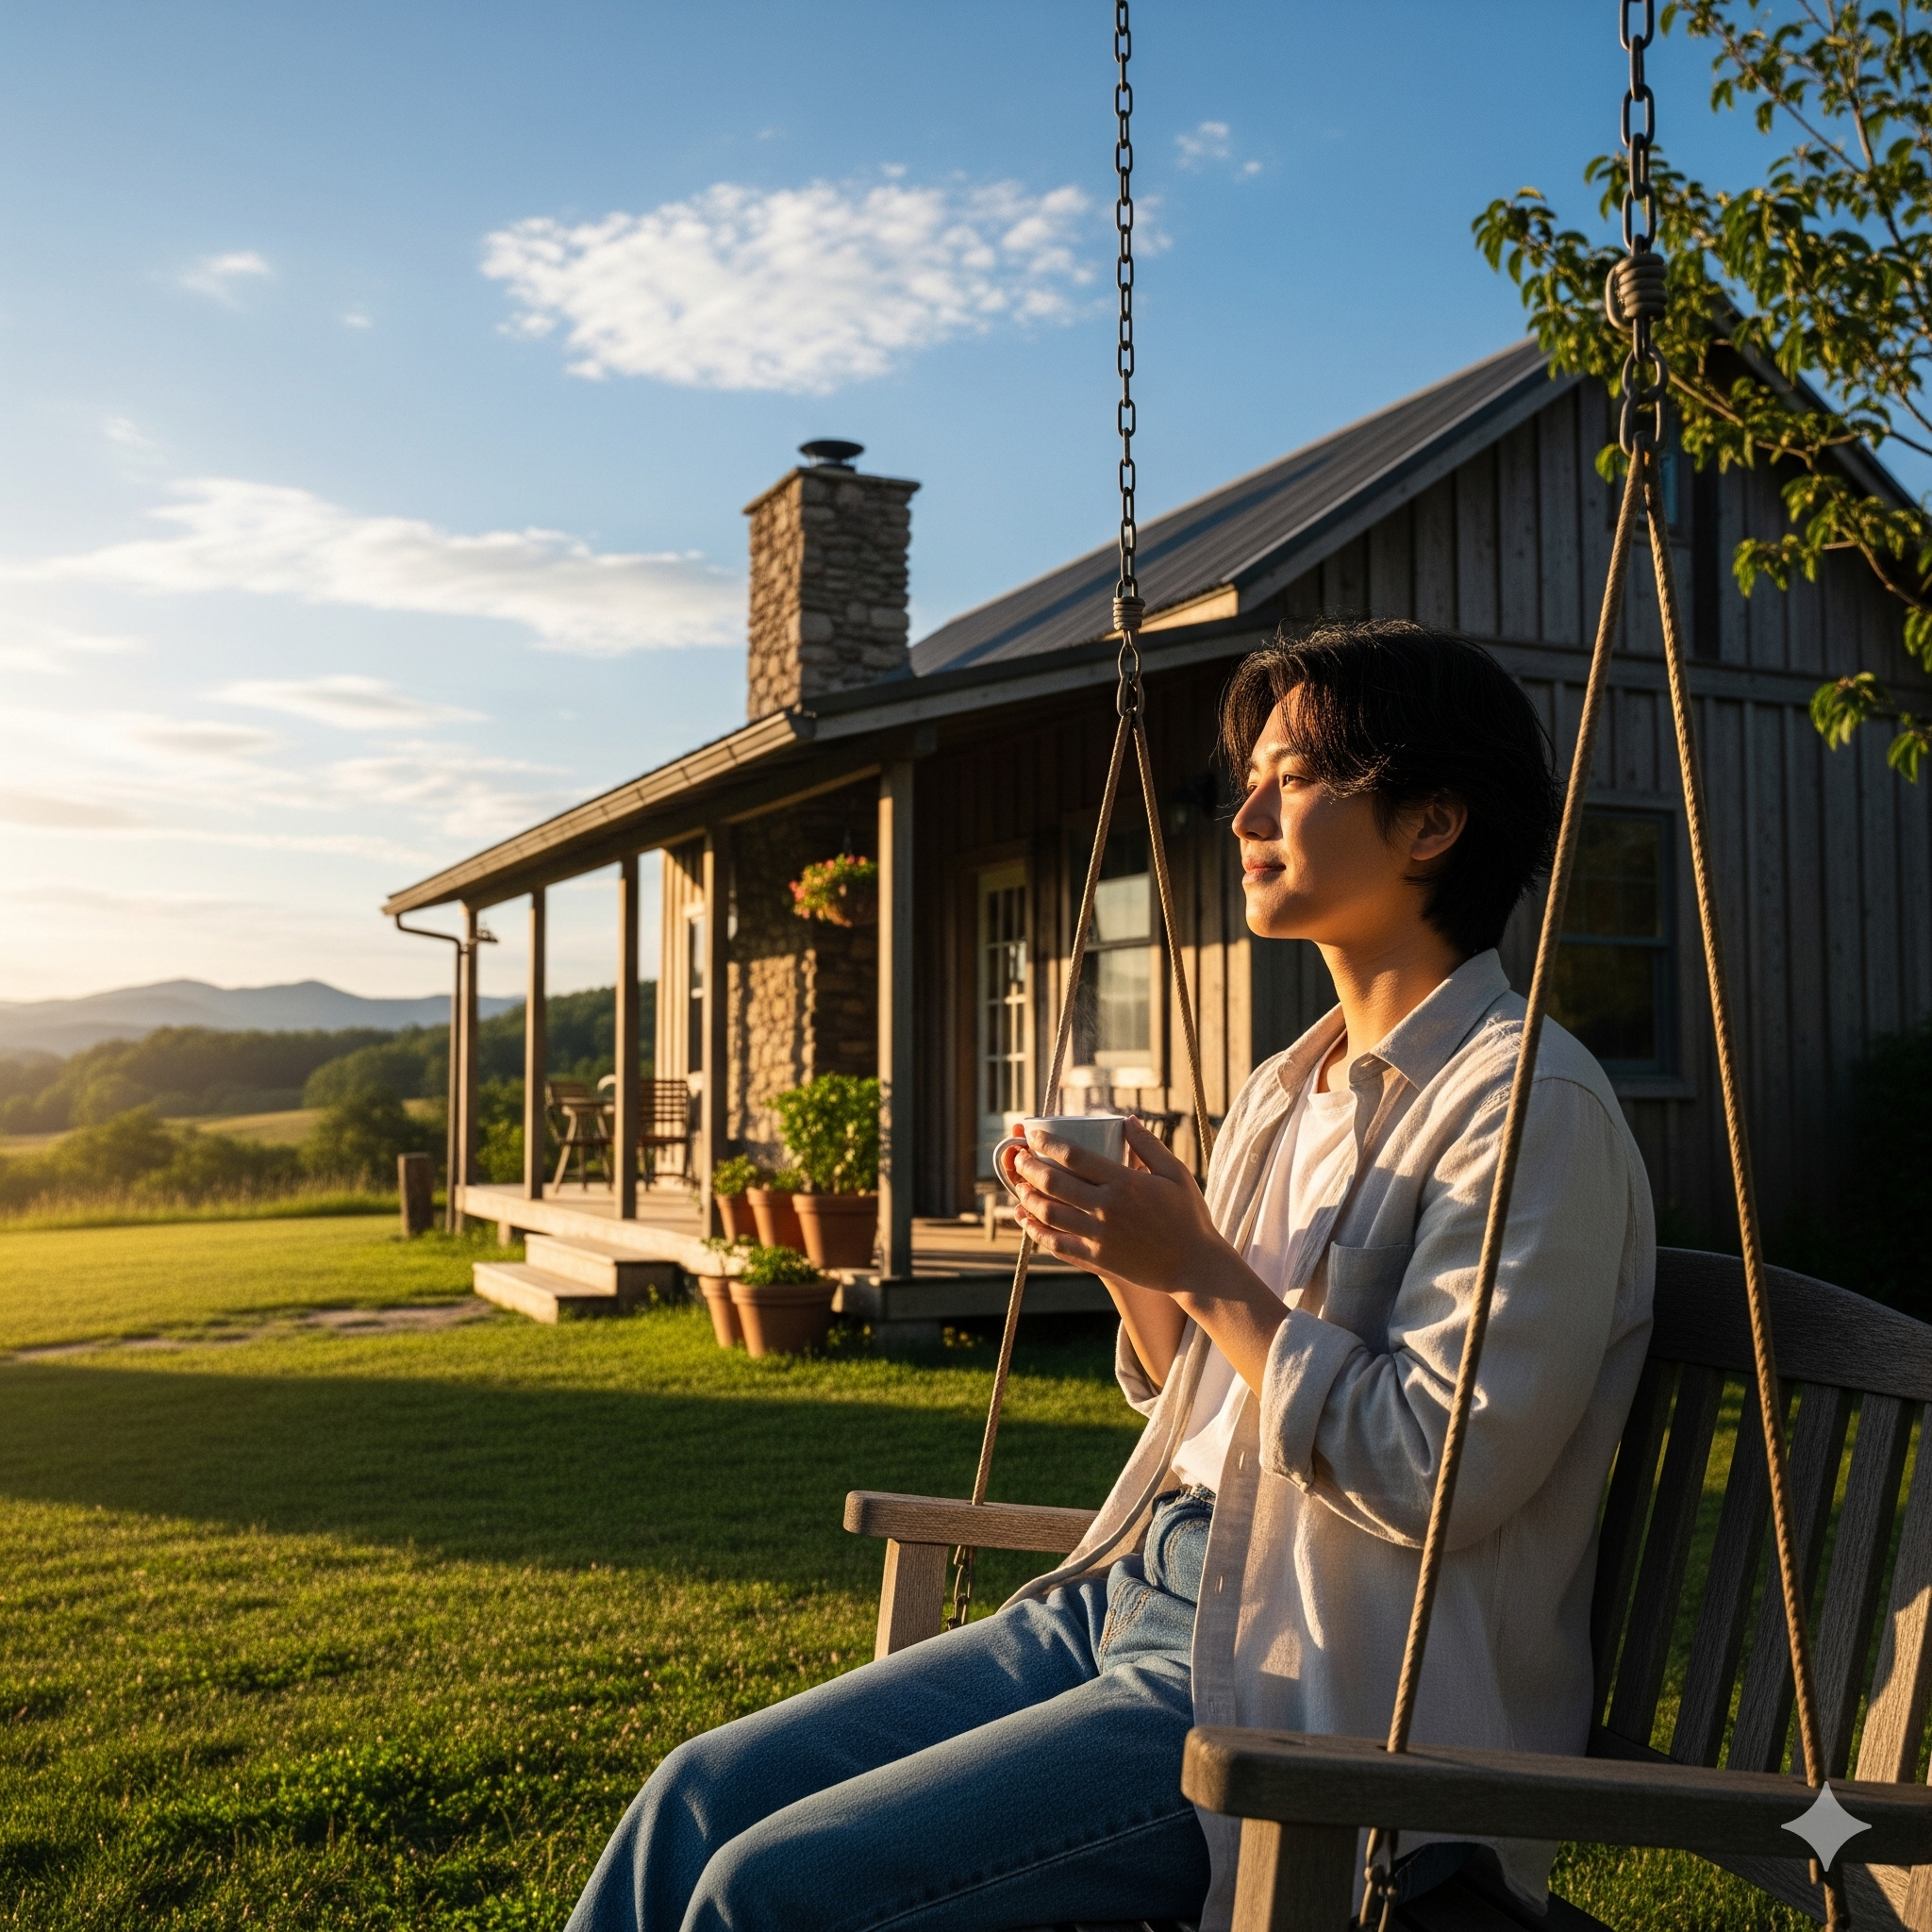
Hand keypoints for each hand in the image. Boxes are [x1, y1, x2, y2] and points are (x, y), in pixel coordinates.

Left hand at [1009, 1118, 1234, 1297]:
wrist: (1195, 1266)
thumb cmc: (1188, 1217)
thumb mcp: (1176, 1174)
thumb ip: (1149, 1145)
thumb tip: (1126, 1120)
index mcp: (1125, 1183)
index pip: (1074, 1156)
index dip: (1047, 1143)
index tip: (1032, 1136)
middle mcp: (1107, 1209)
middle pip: (1054, 1183)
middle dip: (1028, 1167)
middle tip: (1018, 1158)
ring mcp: (1099, 1236)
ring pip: (1049, 1214)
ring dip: (1027, 1197)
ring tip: (1019, 1186)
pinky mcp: (1096, 1259)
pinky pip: (1057, 1244)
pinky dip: (1036, 1231)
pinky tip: (1026, 1221)